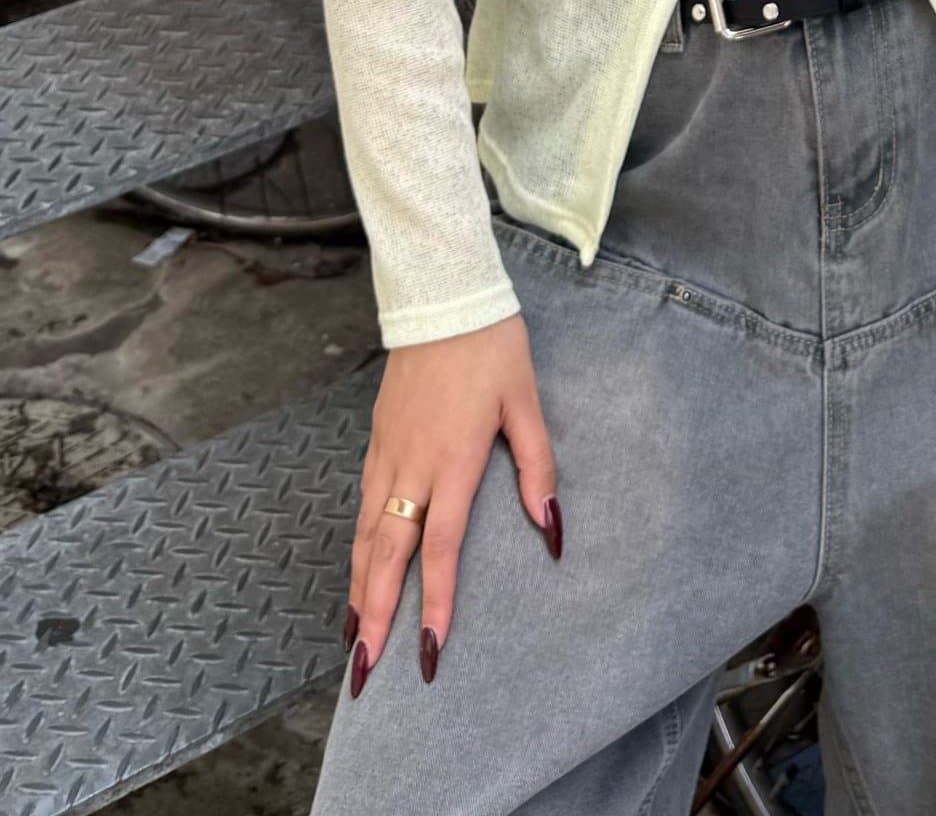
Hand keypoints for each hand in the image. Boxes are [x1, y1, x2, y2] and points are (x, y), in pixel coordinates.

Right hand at [345, 312, 559, 694]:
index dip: (434, 600)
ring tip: (354, 635)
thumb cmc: (491, 347)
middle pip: (387, 553)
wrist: (440, 297)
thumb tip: (551, 526)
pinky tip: (358, 567)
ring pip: (367, 533)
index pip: (440, 546)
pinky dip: (357, 545)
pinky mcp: (376, 438)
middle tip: (366, 667)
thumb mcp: (526, 401)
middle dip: (376, 613)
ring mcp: (388, 452)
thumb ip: (537, 465)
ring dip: (359, 587)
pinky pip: (363, 505)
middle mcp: (412, 464)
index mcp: (453, 459)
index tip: (430, 646)